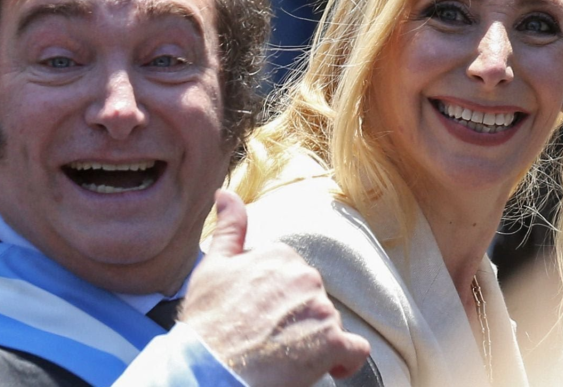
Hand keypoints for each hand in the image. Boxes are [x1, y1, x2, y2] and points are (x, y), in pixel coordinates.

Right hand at [180, 190, 370, 385]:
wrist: (209, 369)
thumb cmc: (207, 322)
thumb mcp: (212, 267)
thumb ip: (228, 228)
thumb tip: (226, 193)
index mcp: (280, 255)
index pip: (291, 275)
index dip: (276, 299)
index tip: (258, 315)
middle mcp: (306, 276)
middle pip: (311, 299)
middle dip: (295, 317)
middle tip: (267, 339)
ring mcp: (321, 309)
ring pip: (328, 323)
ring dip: (313, 339)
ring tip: (283, 357)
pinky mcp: (332, 342)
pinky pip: (355, 350)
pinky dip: (344, 360)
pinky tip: (325, 367)